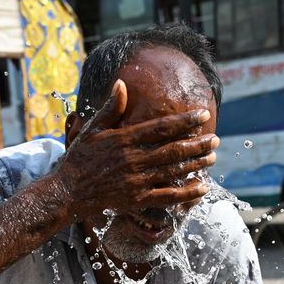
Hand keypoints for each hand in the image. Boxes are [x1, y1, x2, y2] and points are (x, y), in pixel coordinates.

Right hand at [51, 80, 218, 222]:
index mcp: (124, 140)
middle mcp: (133, 160)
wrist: (68, 191)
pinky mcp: (136, 200)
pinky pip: (167, 197)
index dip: (185, 121)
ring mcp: (136, 181)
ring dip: (196, 164)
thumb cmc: (80, 157)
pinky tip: (202, 187)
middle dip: (198, 144)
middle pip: (173, 150)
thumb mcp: (93, 129)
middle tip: (215, 139)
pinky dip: (186, 193)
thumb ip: (110, 107)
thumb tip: (121, 83)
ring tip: (213, 157)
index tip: (203, 114)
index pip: (161, 127)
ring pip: (173, 171)